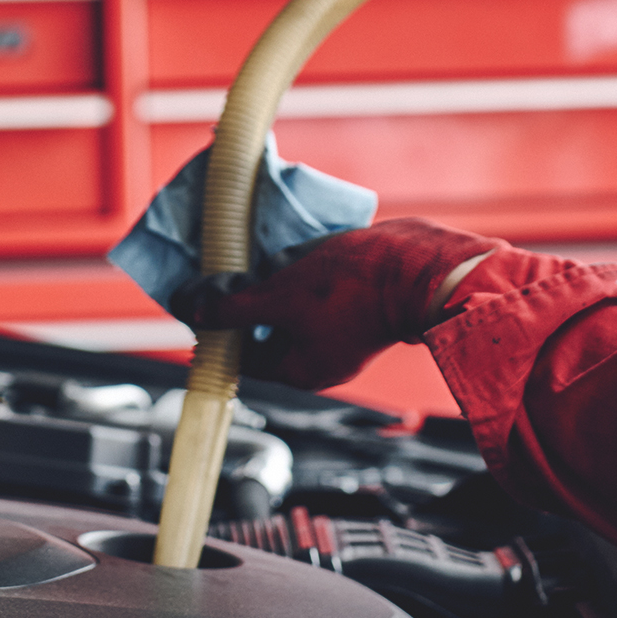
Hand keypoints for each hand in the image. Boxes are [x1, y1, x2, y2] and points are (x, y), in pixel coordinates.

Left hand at [171, 217, 502, 389]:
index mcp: (300, 370)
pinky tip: (291, 247)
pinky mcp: (358, 302)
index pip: (242, 356)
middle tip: (227, 269)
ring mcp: (342, 329)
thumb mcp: (278, 298)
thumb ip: (233, 309)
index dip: (218, 327)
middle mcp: (321, 356)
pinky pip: (315, 291)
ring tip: (256, 253)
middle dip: (246, 299)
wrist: (421, 266)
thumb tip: (194, 312)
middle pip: (266, 331)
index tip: (202, 299)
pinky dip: (298, 272)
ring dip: (272, 282)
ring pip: (291, 307)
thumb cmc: (352, 290)